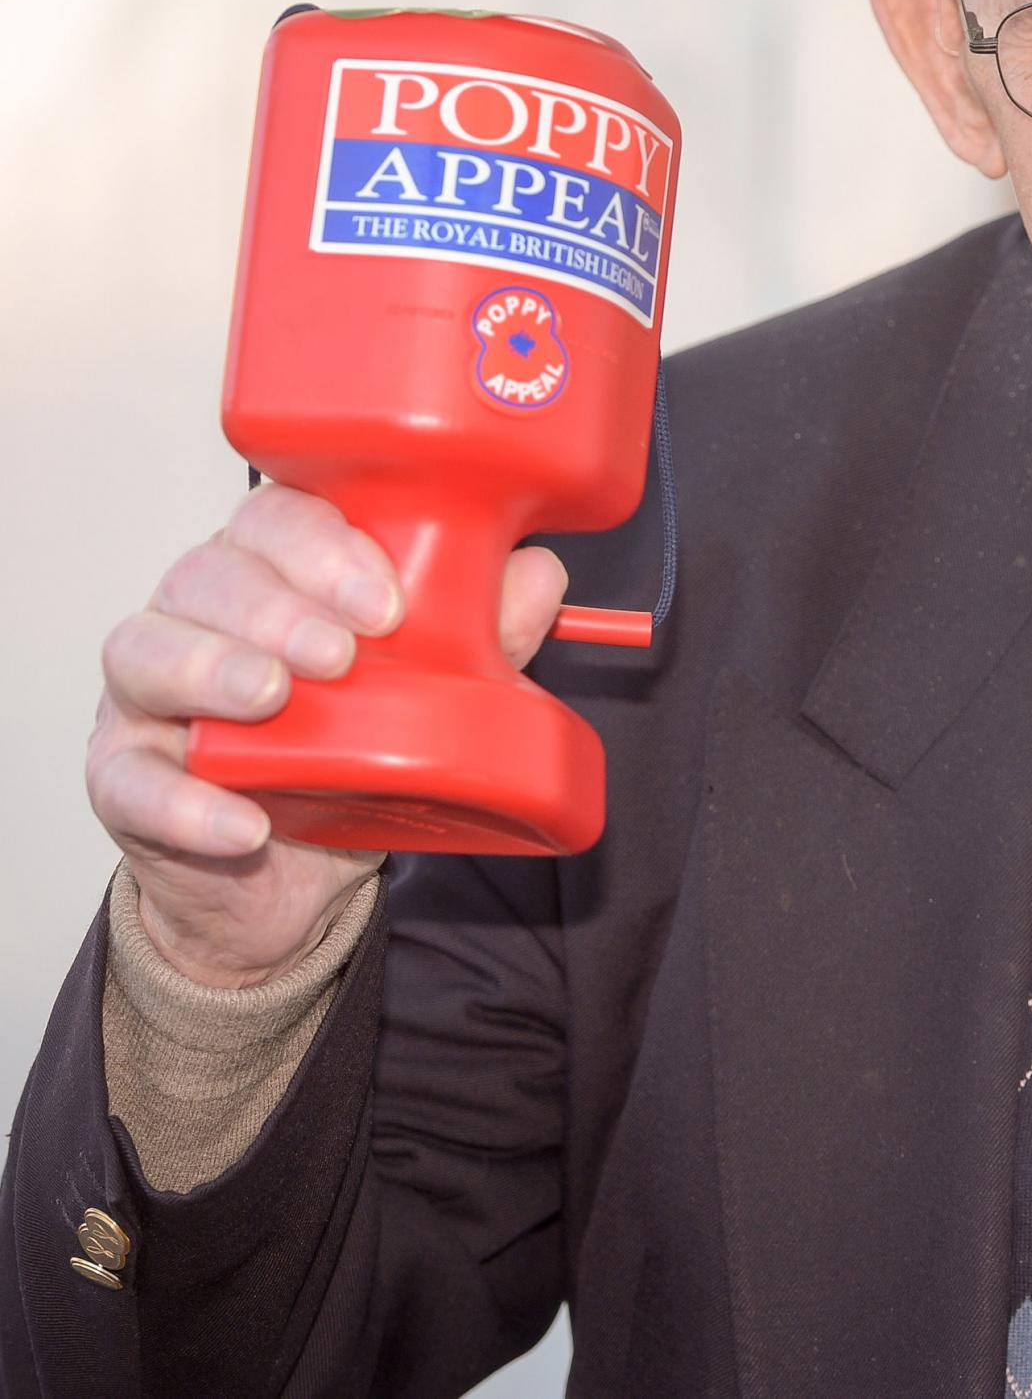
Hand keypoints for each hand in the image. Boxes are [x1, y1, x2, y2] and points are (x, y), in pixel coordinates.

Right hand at [88, 484, 568, 988]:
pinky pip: (129, 780)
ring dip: (212, 668)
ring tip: (272, 697)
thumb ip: (483, 631)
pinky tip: (243, 821)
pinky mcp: (122, 778)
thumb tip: (539, 573)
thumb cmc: (348, 757)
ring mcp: (149, 697)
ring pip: (145, 652)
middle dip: (277, 606)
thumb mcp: (430, 692)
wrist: (292, 880)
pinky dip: (185, 802)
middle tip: (340, 652)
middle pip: (208, 575)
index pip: (277, 522)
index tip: (387, 599)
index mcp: (272, 574)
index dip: (325, 546)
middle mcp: (199, 617)